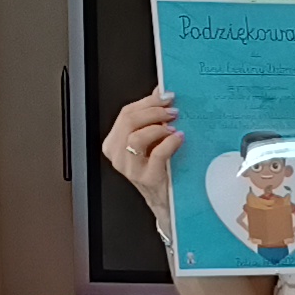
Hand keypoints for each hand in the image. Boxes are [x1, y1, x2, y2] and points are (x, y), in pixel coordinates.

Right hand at [101, 86, 178, 215]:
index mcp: (115, 143)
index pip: (126, 114)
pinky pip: (156, 154)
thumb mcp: (153, 141)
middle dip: (153, 111)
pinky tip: (179, 138)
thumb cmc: (161, 170)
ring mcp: (130, 169)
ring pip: (136, 137)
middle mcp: (119, 156)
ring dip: (158, 126)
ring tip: (173, 126)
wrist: (169, 203)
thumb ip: (153, 116)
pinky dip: (169, 142)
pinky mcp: (147, 179)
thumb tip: (160, 90)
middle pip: (129, 122)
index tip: (166, 96)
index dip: (147, 101)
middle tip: (172, 110)